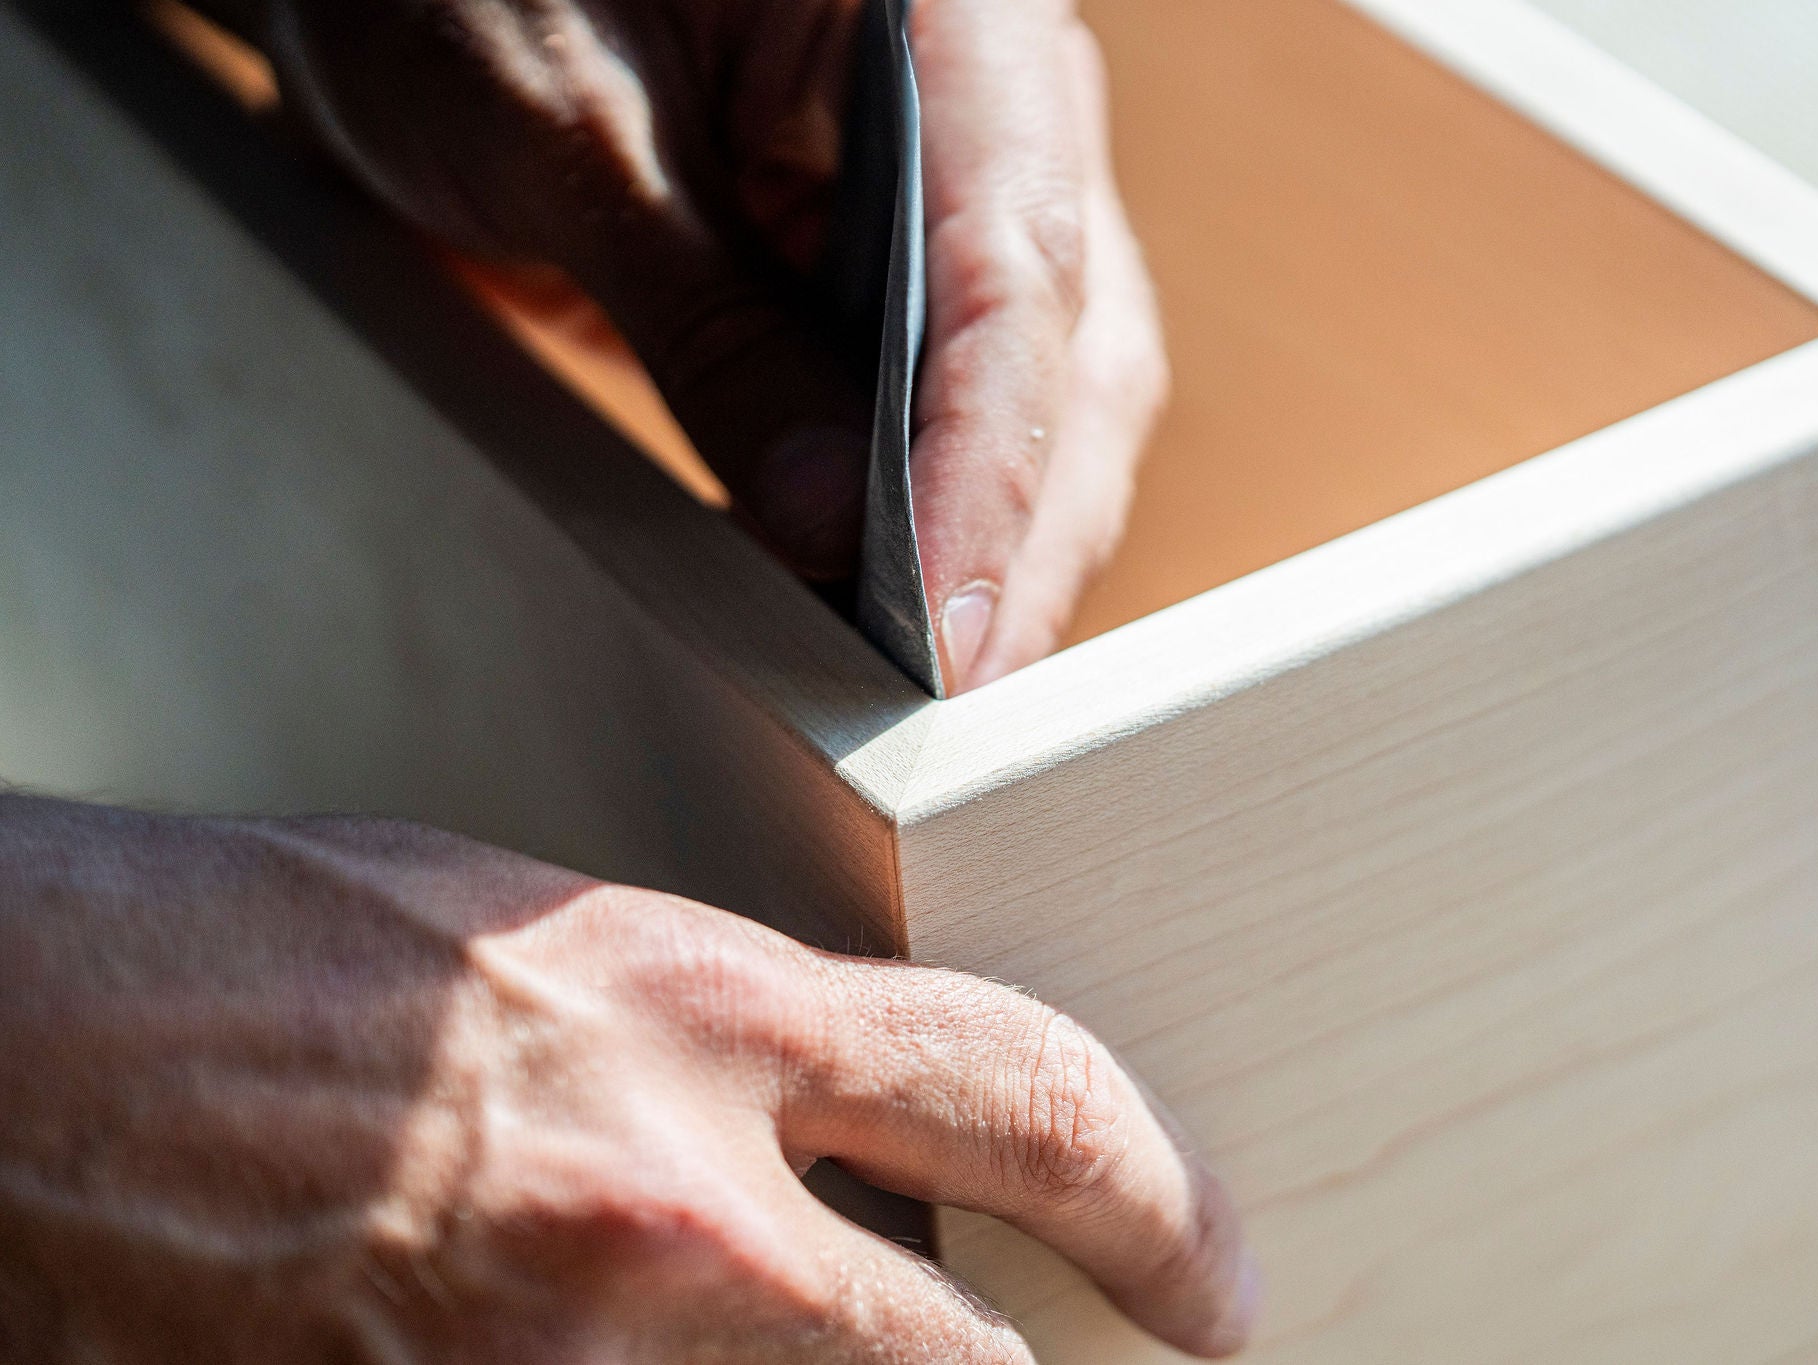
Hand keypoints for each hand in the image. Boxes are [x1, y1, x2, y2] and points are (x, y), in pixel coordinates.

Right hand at [0, 796, 1254, 1359]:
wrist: (31, 1051)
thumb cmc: (267, 963)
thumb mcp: (561, 947)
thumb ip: (736, 1051)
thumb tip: (862, 1144)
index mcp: (695, 1018)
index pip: (1028, 1095)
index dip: (1162, 1196)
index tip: (1205, 1264)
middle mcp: (659, 1214)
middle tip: (1140, 1360)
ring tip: (819, 1344)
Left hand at [244, 0, 1165, 692]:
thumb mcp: (563, 137)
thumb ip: (708, 323)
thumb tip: (834, 528)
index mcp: (945, 7)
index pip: (1014, 252)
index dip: (991, 454)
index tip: (951, 619)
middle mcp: (986, 98)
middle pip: (1069, 344)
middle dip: (1024, 529)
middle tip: (967, 704)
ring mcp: (949, 193)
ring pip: (1035, 396)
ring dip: (990, 544)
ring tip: (930, 693)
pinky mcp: (888, 275)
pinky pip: (941, 409)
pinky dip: (919, 518)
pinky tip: (878, 614)